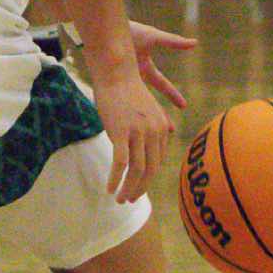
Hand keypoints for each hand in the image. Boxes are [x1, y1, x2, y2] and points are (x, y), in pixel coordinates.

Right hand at [91, 23, 195, 202]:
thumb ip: (155, 123)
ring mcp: (138, 133)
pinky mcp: (121, 132)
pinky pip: (120, 163)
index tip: (137, 188)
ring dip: (128, 188)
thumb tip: (164, 133)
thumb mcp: (147, 108)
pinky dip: (115, 179)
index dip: (148, 179)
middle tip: (129, 200)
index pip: (157, 162)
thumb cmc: (127, 89)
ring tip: (119, 199)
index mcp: (162, 129)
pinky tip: (109, 189)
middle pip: (151, 170)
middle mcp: (154, 132)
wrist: (116, 72)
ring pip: (137, 171)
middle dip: (140, 189)